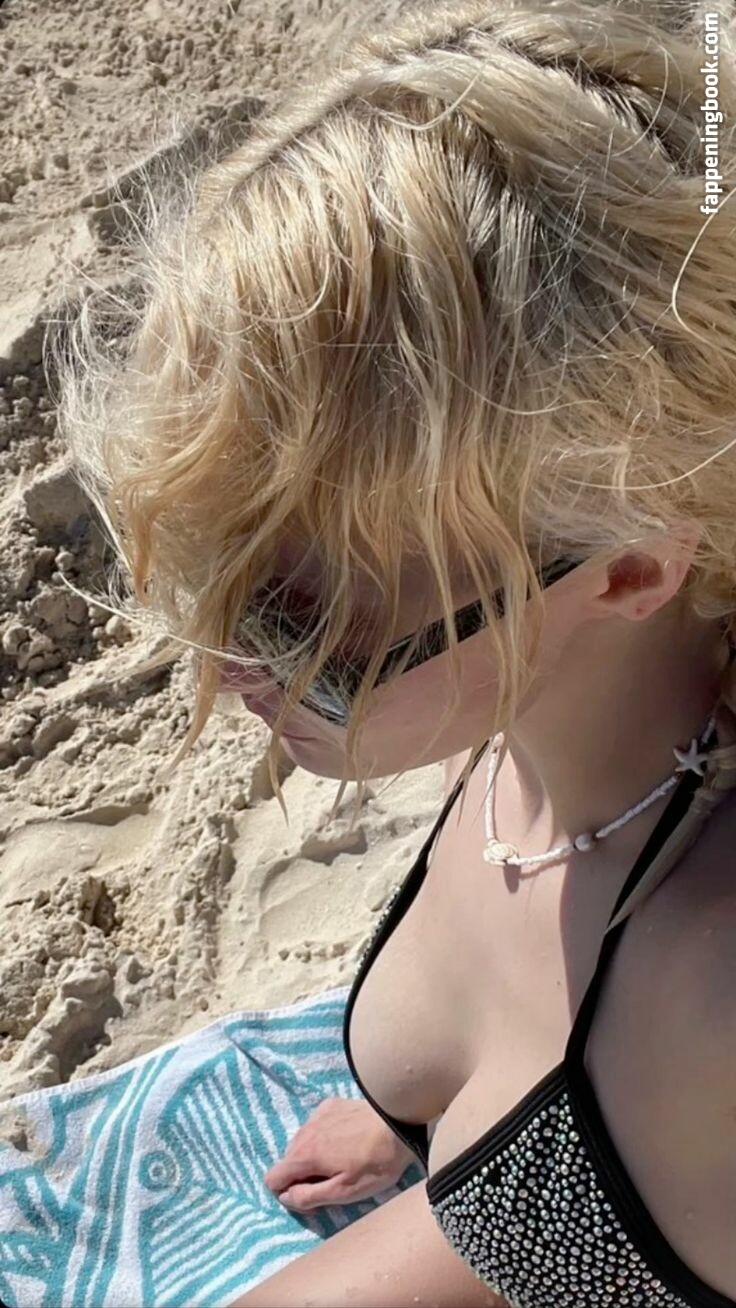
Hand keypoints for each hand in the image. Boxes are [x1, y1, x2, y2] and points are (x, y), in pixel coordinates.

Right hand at [263, 1096, 415, 1211]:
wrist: (399, 1122)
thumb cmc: (375, 1163)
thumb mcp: (344, 1191)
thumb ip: (309, 1196)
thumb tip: (285, 1198)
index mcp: (304, 1155)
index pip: (272, 1179)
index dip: (288, 1193)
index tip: (313, 1197)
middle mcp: (304, 1131)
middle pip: (289, 1160)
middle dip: (303, 1174)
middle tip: (333, 1180)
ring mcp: (317, 1114)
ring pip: (302, 1142)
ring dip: (314, 1154)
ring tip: (344, 1159)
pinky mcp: (331, 1104)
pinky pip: (317, 1125)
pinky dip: (325, 1135)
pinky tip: (348, 1138)